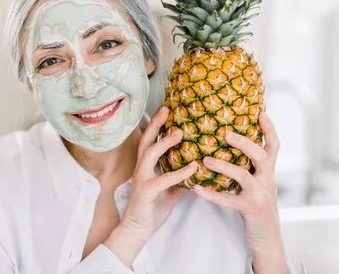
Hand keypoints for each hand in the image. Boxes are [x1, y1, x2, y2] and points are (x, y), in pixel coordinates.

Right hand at [104, 106, 197, 266]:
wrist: (138, 229)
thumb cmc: (152, 208)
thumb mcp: (171, 190)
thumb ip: (182, 178)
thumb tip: (200, 170)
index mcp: (146, 166)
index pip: (149, 140)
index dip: (156, 124)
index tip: (165, 109)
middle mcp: (142, 168)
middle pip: (146, 140)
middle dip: (155, 124)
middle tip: (166, 109)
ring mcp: (142, 179)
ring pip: (151, 154)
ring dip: (165, 142)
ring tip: (180, 132)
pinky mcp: (146, 192)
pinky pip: (164, 179)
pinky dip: (180, 172)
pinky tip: (193, 167)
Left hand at [191, 111, 286, 272]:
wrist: (267, 239)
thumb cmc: (255, 207)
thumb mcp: (256, 184)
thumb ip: (248, 167)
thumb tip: (227, 146)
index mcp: (268, 172)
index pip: (274, 146)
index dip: (269, 129)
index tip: (260, 111)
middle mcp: (268, 181)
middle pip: (263, 155)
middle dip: (245, 143)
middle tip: (226, 133)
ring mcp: (261, 195)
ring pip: (245, 176)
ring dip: (225, 166)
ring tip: (206, 160)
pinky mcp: (251, 210)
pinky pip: (230, 200)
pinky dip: (213, 194)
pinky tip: (197, 189)